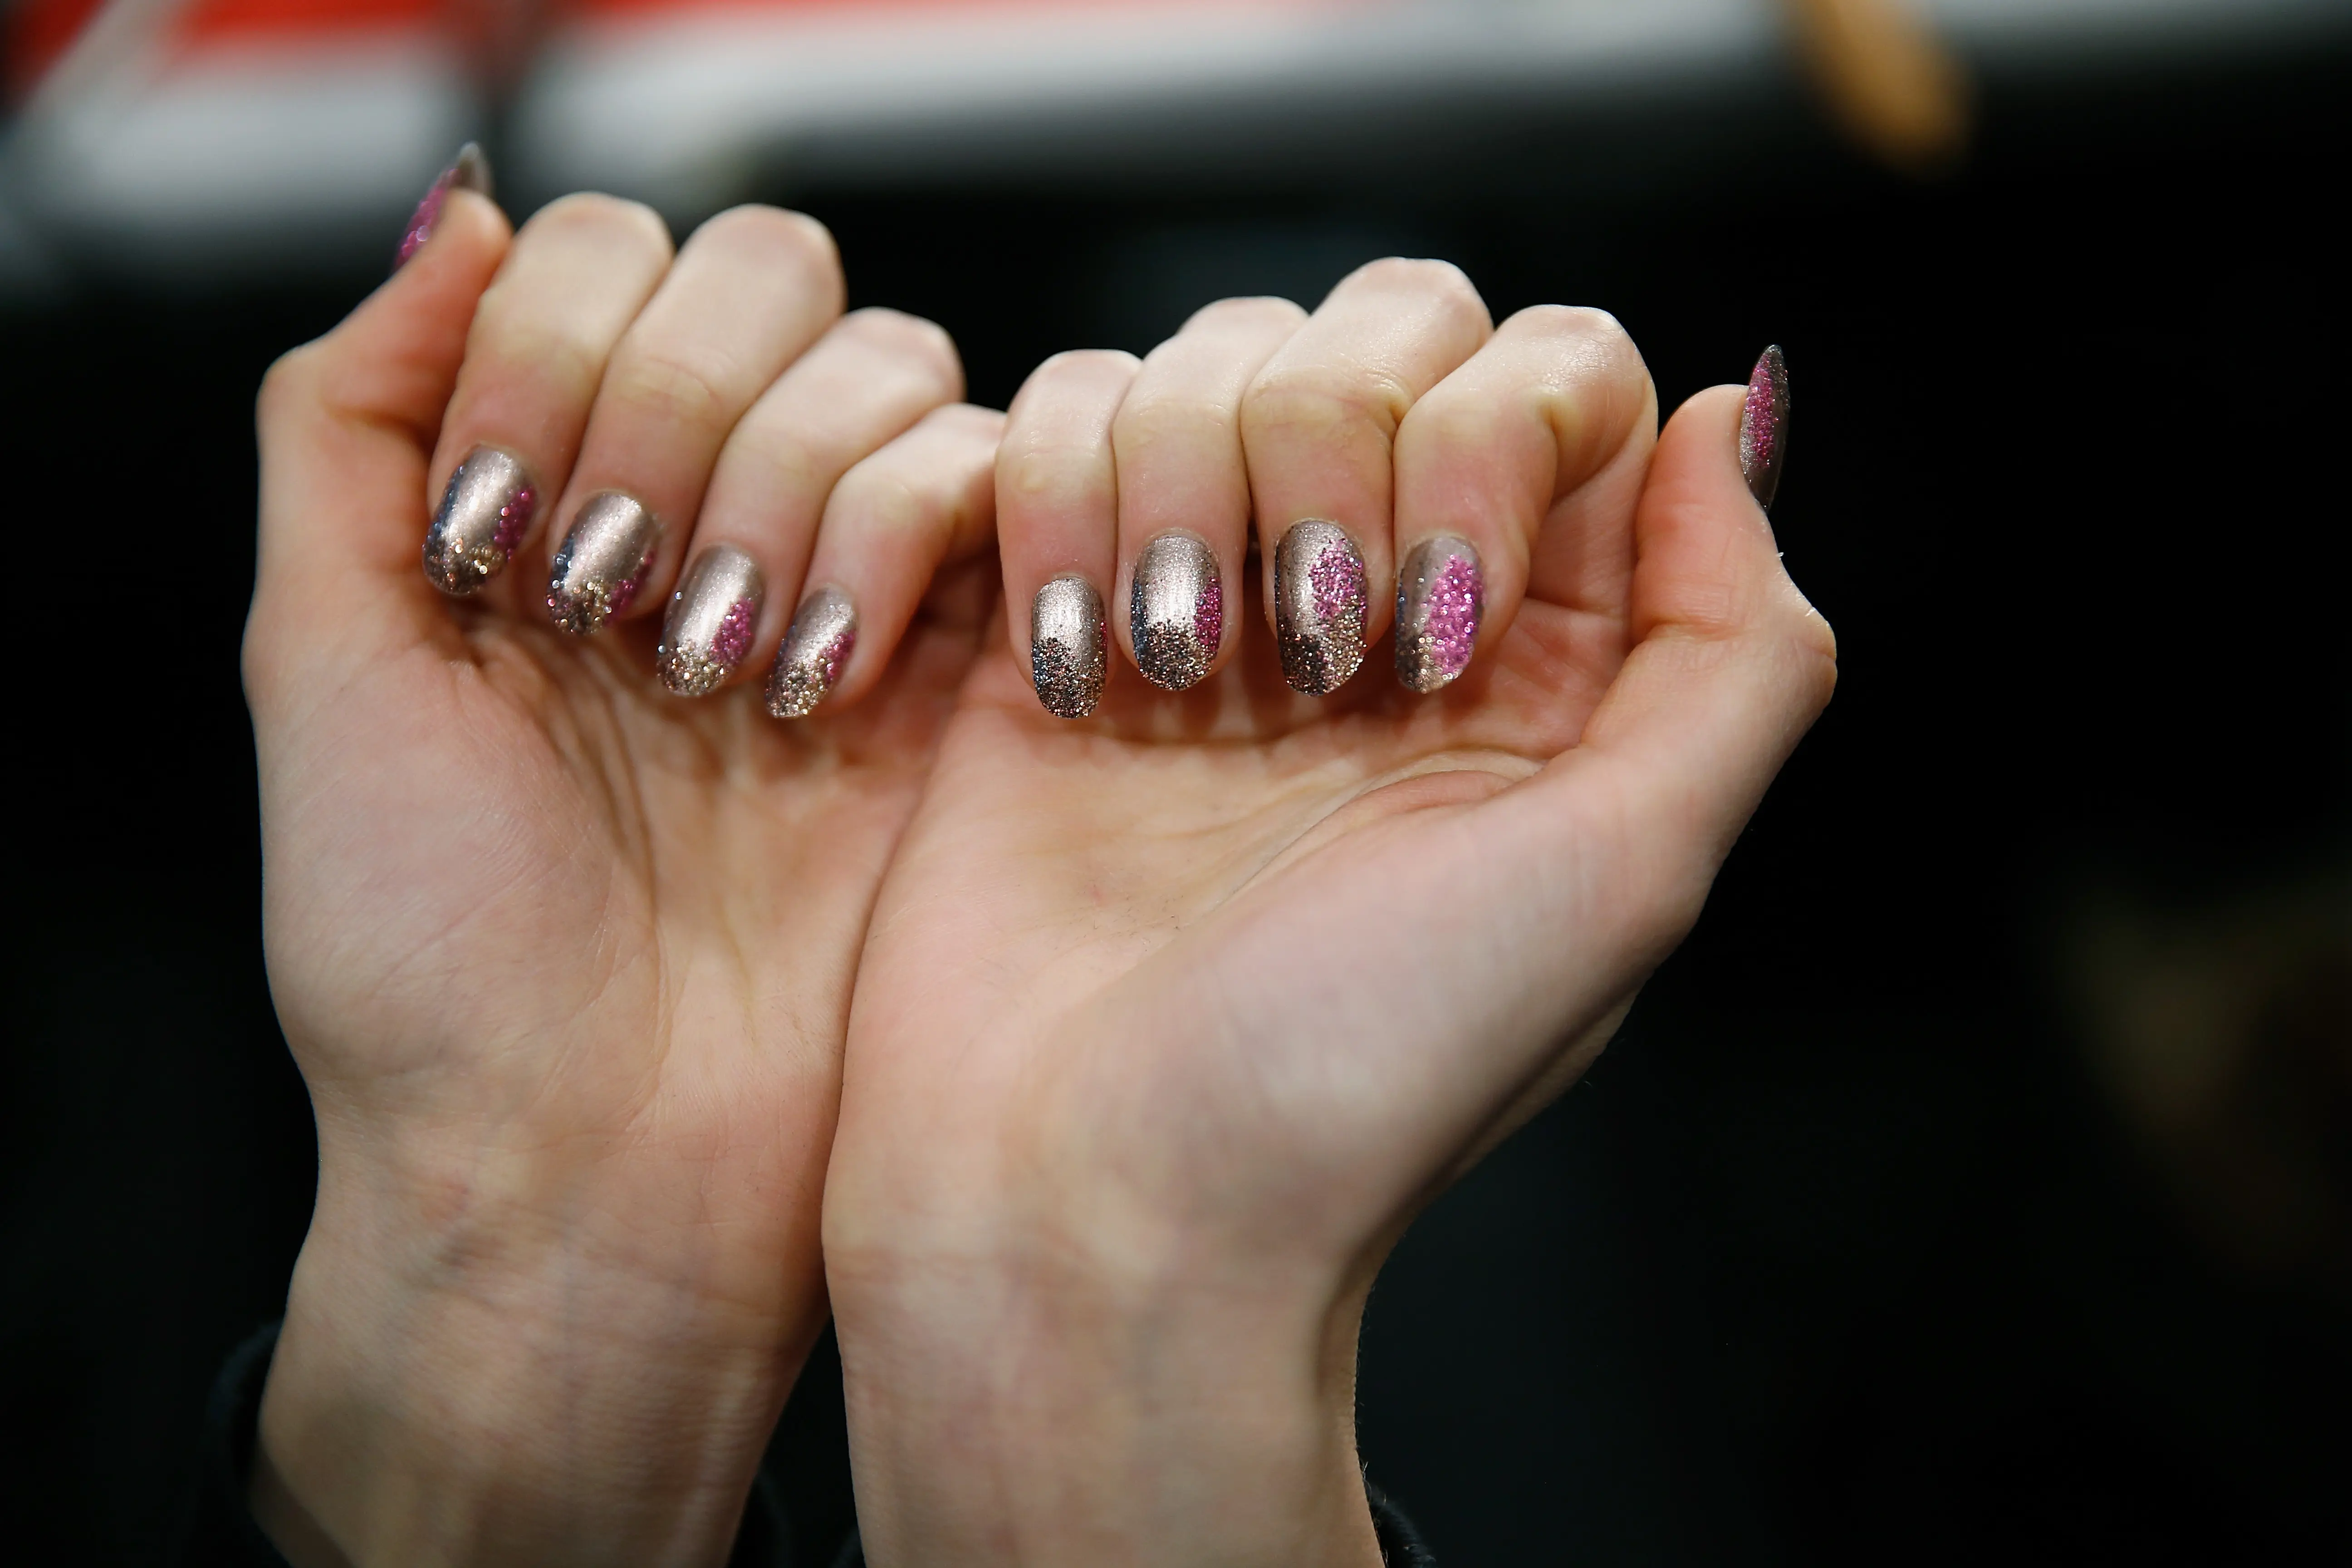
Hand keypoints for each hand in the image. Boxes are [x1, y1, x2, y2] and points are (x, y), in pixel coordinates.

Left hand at [244, 186, 998, 1564]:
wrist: (589, 1170)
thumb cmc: (434, 957)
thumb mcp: (319, 667)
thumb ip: (351, 422)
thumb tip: (453, 216)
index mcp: (552, 495)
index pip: (603, 257)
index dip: (560, 345)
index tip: (501, 540)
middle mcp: (706, 515)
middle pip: (767, 272)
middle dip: (685, 403)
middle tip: (617, 601)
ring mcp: (845, 583)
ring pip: (892, 362)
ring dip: (792, 485)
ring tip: (723, 675)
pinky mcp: (964, 663)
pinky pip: (991, 479)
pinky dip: (905, 537)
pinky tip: (821, 682)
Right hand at [824, 264, 1832, 1566]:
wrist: (1086, 1192)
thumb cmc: (1350, 1072)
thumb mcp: (1622, 874)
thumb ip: (1732, 646)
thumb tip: (1739, 414)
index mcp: (1540, 660)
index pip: (1562, 382)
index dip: (1500, 437)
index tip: (1437, 631)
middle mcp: (1382, 603)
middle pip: (1386, 330)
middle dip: (1334, 448)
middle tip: (1307, 660)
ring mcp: (1212, 600)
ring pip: (1213, 355)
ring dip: (1187, 482)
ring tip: (1169, 682)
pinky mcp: (1054, 611)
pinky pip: (1060, 421)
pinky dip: (1059, 503)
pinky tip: (1069, 674)